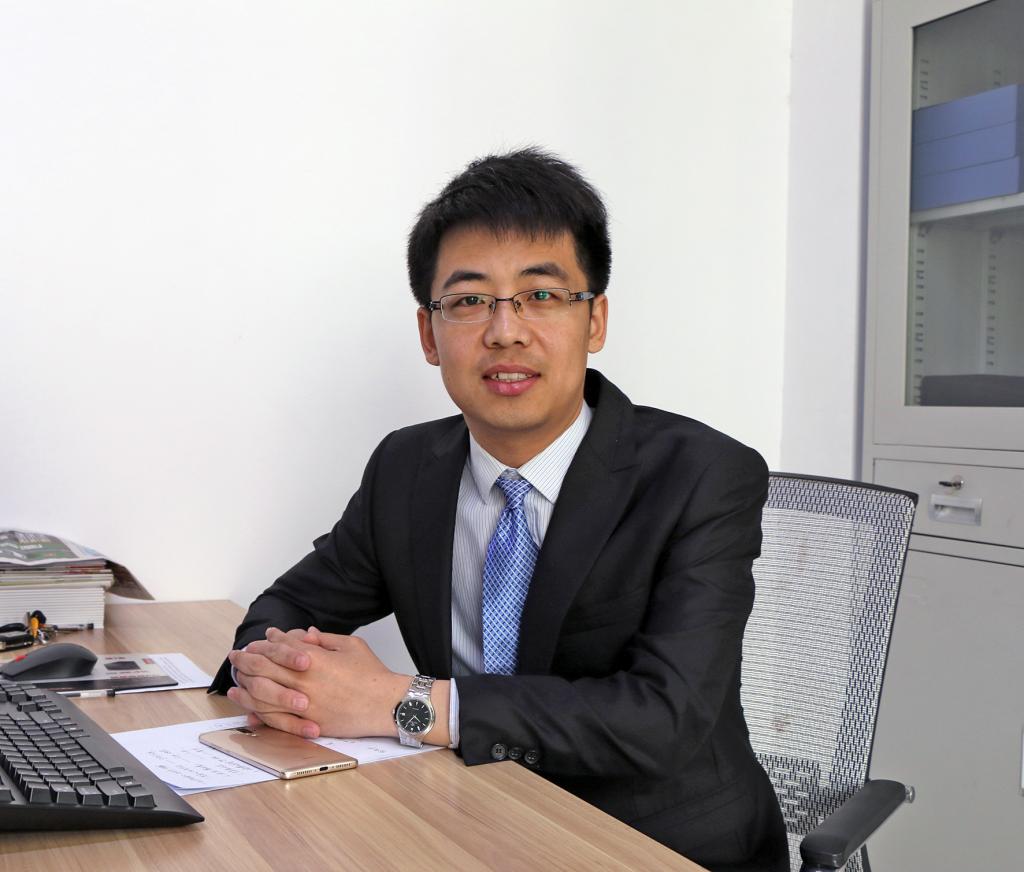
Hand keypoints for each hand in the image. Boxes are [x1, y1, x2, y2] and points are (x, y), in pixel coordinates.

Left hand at [228, 627, 407, 739]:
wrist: (386, 704)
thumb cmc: (373, 674)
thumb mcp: (352, 645)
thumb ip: (325, 639)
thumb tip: (306, 634)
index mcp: (315, 658)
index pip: (281, 647)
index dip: (267, 642)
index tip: (259, 640)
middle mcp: (305, 680)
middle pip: (265, 668)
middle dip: (247, 660)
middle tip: (236, 656)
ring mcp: (305, 704)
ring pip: (264, 694)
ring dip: (246, 686)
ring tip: (235, 681)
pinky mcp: (308, 723)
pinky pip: (276, 719)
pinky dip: (259, 712)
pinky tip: (249, 708)